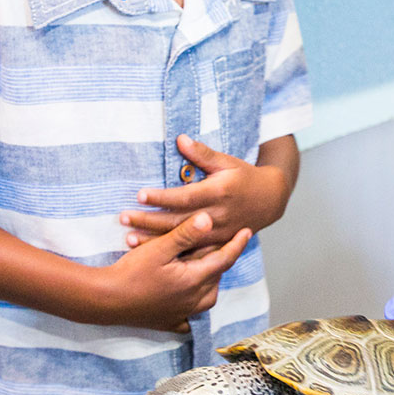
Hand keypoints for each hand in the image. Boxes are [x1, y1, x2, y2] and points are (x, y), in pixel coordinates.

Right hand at [99, 212, 252, 332]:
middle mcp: (194, 300)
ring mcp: (182, 314)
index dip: (237, 244)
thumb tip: (209, 219)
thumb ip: (186, 234)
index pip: (224, 259)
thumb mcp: (159, 248)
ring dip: (209, 281)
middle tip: (218, 244)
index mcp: (195, 280)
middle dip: (220, 260)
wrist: (105, 301)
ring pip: (208, 297)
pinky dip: (193, 307)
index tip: (247, 231)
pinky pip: (190, 317)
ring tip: (203, 267)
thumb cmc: (130, 273)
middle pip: (216, 277)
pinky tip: (188, 301)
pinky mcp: (168, 322)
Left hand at [121, 136, 292, 249]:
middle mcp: (217, 215)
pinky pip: (192, 252)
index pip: (185, 196)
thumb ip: (202, 154)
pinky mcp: (217, 244)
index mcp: (219, 192)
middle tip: (123, 217)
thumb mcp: (227, 161)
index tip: (139, 195)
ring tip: (128, 239)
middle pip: (178, 220)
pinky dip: (171, 254)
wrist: (270, 200)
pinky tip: (151, 255)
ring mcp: (217, 233)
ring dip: (155, 241)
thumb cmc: (244, 177)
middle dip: (149, 220)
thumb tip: (180, 139)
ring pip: (182, 240)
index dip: (162, 196)